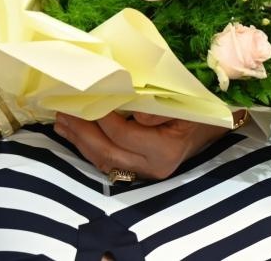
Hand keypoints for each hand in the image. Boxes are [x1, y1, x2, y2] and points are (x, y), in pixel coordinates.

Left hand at [53, 111, 229, 180]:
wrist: (208, 128)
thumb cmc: (196, 110)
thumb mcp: (185, 104)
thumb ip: (160, 110)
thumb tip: (136, 113)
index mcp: (165, 150)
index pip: (124, 134)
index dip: (102, 117)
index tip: (86, 97)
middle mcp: (152, 167)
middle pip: (108, 152)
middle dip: (82, 131)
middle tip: (63, 110)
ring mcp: (143, 173)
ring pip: (103, 160)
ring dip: (79, 141)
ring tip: (61, 121)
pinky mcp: (135, 172)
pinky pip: (106, 162)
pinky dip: (87, 147)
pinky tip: (72, 134)